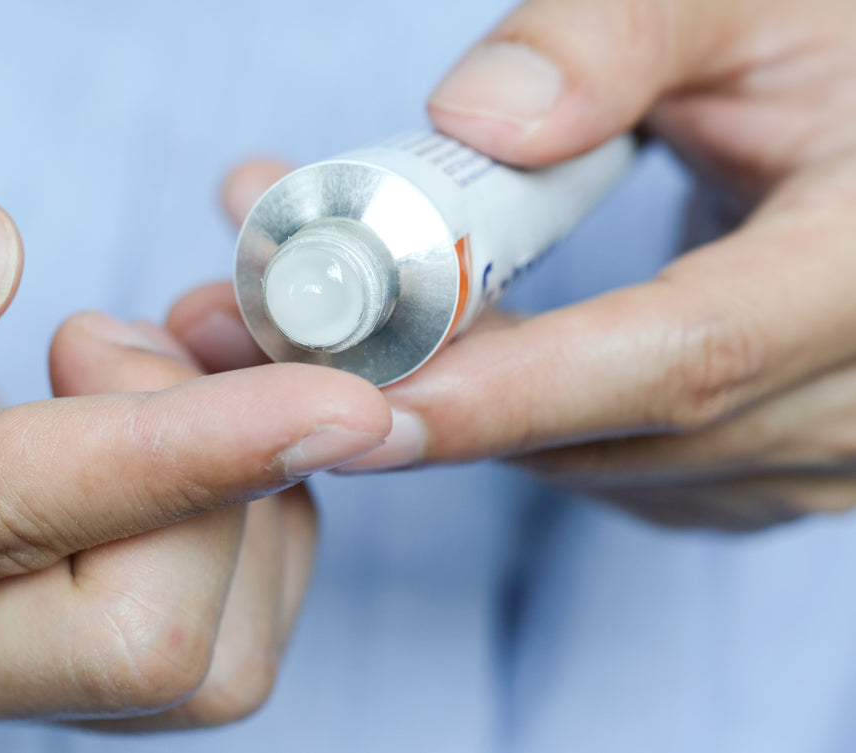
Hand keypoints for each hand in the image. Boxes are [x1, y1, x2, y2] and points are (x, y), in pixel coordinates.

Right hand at [0, 131, 389, 720]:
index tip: (341, 402)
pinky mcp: (48, 643)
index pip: (6, 509)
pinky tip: (197, 441)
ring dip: (250, 513)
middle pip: (136, 648)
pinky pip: (212, 649)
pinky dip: (253, 536)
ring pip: (198, 671)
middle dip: (215, 480)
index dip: (184, 449)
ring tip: (171, 381)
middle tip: (146, 341)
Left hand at [171, 0, 855, 530]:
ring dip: (442, 401)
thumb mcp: (742, 3)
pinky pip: (599, 465)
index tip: (352, 395)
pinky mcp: (753, 470)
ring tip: (318, 313)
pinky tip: (439, 348)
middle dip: (420, 393)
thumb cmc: (832, 53)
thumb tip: (477, 123)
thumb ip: (615, 41)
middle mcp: (848, 401)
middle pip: (599, 431)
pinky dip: (501, 413)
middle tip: (262, 320)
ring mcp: (803, 457)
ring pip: (581, 462)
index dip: (509, 389)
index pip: (679, 358)